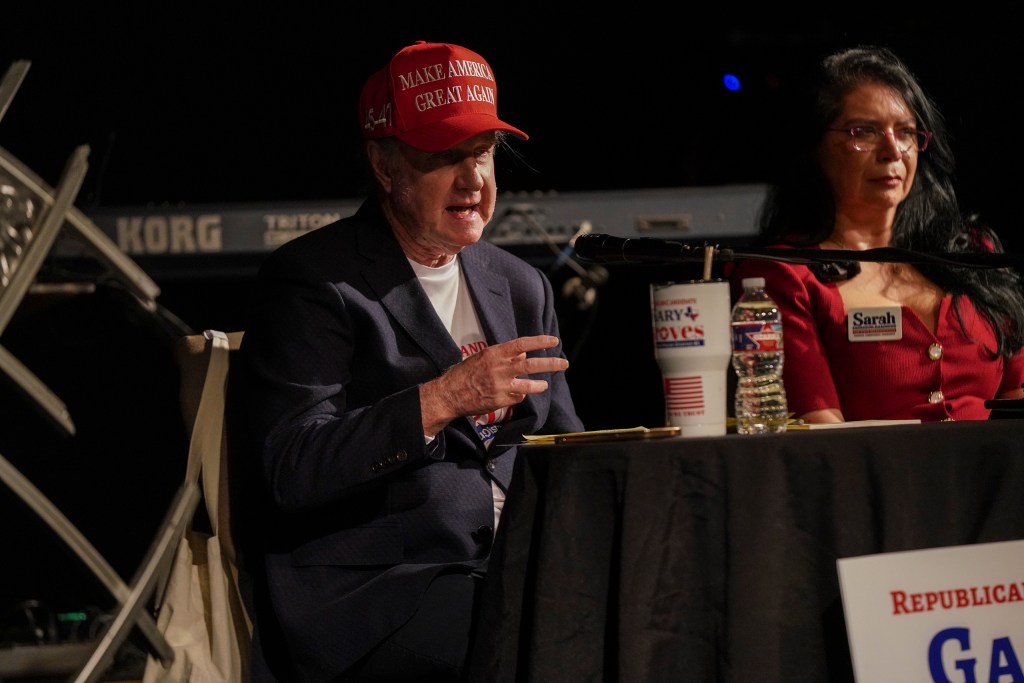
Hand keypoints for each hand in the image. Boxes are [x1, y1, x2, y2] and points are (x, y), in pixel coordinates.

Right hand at [420, 335, 568, 435]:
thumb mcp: (482, 357)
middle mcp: (500, 368)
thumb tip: (522, 354)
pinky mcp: (500, 401)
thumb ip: (503, 356)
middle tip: (564, 363)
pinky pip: (517, 397)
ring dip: (539, 385)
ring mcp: (501, 386)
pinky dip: (518, 395)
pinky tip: (512, 394)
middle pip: (531, 365)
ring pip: (529, 386)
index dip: (540, 342)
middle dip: (551, 364)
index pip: (522, 344)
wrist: (449, 394)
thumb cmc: (464, 373)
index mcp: (494, 353)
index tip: (553, 341)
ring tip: (544, 384)